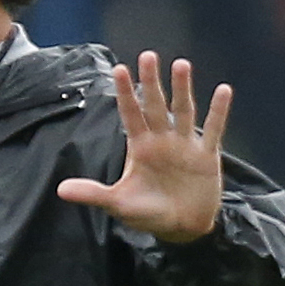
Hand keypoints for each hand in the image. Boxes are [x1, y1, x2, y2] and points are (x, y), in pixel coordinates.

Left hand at [56, 51, 228, 244]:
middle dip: (151, 82)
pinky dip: (219, 112)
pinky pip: (214, 131)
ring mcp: (185, 145)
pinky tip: (224, 90)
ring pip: (183, 111)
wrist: (182, 229)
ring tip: (181, 64)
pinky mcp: (206, 156)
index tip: (118, 69)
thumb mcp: (119, 204)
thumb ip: (93, 193)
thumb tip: (60, 190)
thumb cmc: (149, 213)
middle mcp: (162, 140)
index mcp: (140, 147)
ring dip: (182, 89)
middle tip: (147, 56)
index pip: (130, 114)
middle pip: (155, 105)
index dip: (125, 93)